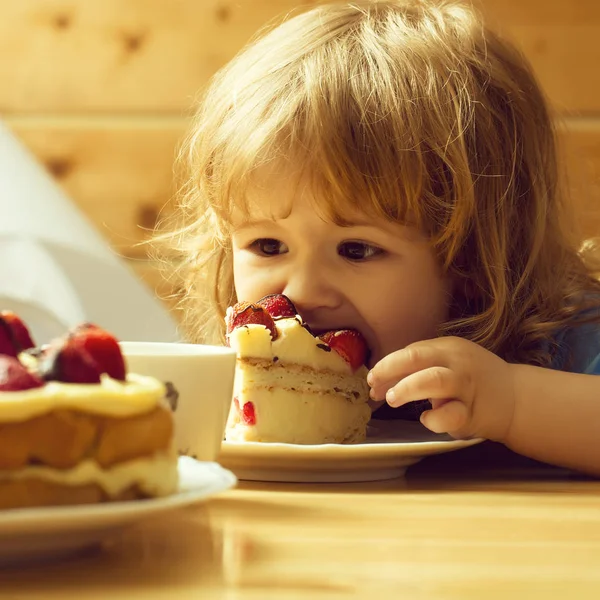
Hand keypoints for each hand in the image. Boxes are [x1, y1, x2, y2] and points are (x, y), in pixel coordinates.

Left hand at [367, 337, 516, 441]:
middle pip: (418, 357)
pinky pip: (450, 415)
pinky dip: (433, 418)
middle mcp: (457, 363)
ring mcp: (466, 387)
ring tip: (392, 398)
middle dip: (389, 370)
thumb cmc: (472, 380)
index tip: (372, 379)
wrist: (515, 398)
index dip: (387, 365)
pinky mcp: (473, 413)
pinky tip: (426, 418)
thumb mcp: (448, 363)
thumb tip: (380, 381)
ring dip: (408, 388)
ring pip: (434, 380)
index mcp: (448, 348)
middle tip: (374, 386)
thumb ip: (418, 368)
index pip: (411, 351)